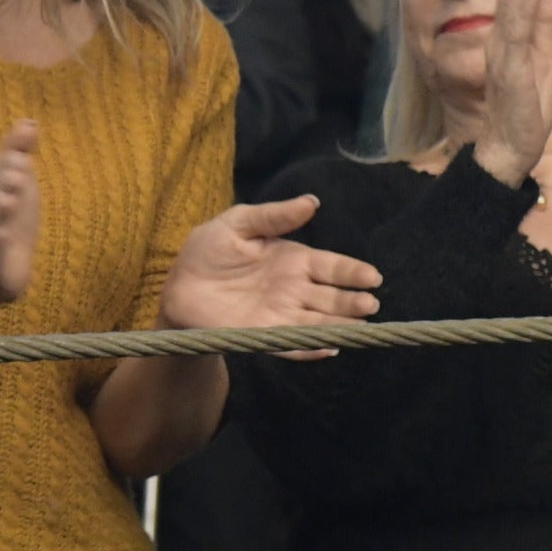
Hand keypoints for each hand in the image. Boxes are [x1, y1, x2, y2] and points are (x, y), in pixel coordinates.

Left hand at [158, 196, 385, 334]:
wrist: (178, 284)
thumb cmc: (209, 250)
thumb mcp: (238, 224)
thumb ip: (273, 216)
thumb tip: (312, 202)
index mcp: (294, 260)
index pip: (332, 267)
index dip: (353, 272)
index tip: (373, 276)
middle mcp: (294, 290)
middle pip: (332, 298)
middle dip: (352, 301)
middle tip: (370, 303)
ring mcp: (281, 315)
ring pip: (319, 322)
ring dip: (340, 325)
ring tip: (361, 325)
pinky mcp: (263, 336)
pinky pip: (291, 344)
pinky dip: (310, 348)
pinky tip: (328, 348)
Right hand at [469, 0, 551, 185]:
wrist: (508, 150)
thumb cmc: (525, 109)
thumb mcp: (544, 58)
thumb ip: (544, 24)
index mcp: (514, 38)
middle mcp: (504, 42)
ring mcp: (504, 57)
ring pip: (512, 9)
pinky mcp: (510, 74)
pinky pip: (514, 37)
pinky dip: (519, 12)